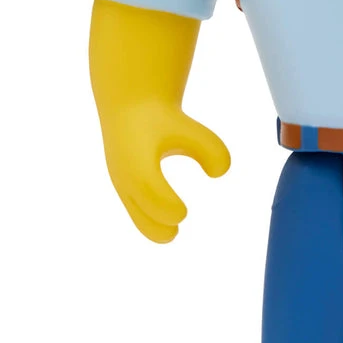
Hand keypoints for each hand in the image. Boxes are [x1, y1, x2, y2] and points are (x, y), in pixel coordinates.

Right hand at [100, 101, 230, 242]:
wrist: (133, 108)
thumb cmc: (165, 119)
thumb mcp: (190, 129)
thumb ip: (210, 148)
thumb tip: (220, 172)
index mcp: (136, 158)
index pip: (148, 189)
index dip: (165, 204)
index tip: (183, 214)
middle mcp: (124, 173)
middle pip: (137, 208)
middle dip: (155, 224)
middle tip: (174, 234)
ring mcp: (123, 182)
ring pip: (135, 211)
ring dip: (152, 225)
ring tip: (171, 233)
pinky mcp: (127, 186)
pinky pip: (137, 209)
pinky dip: (150, 219)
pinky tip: (167, 225)